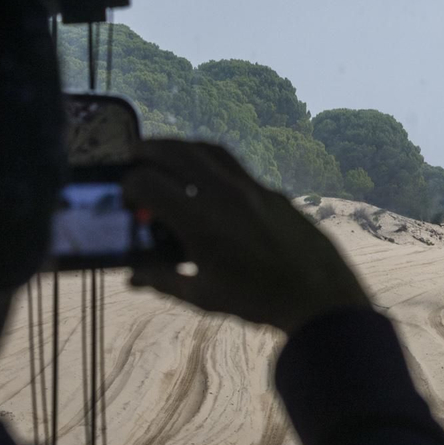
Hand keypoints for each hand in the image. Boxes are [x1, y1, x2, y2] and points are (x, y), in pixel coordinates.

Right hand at [124, 139, 370, 335]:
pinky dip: (209, 158)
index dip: (130, 185)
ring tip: (165, 151)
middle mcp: (223, 195)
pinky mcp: (270, 190)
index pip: (149, 184)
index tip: (126, 195)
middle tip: (134, 152)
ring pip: (208, 149)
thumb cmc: (257, 299)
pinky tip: (204, 169)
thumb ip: (163, 280)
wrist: (317, 293)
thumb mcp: (203, 296)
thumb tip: (134, 276)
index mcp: (200, 222)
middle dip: (149, 149)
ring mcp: (250, 187)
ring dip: (181, 145)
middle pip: (176, 153)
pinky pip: (233, 163)